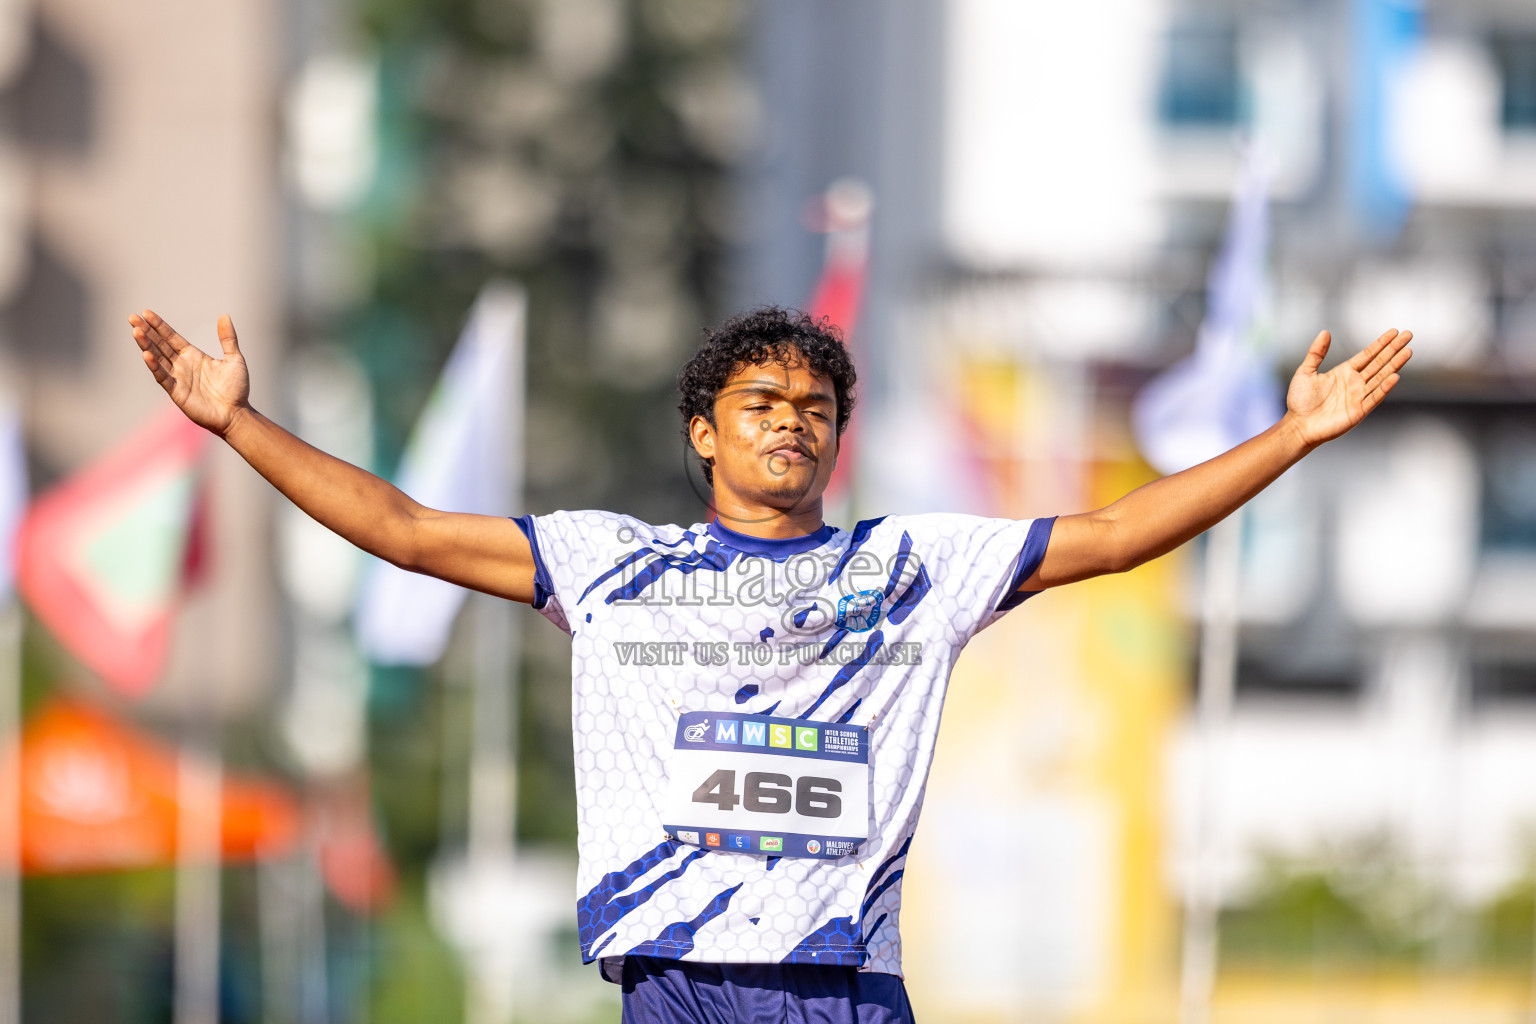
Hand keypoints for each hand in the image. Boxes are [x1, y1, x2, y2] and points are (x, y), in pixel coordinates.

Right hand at [128, 310, 249, 436]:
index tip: (146, 312)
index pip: (171, 337)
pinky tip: (146, 354)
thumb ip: (228, 339)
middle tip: (132, 317)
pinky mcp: (177, 392)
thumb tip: (225, 316)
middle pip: (160, 345)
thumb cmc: (236, 389)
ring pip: (157, 358)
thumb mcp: (234, 359)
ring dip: (146, 345)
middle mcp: (182, 365)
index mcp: (193, 355)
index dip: (159, 326)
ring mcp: (178, 378)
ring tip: (136, 331)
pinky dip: (155, 366)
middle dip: (146, 331)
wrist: (236, 414)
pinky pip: (163, 377)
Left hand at [1285, 328, 1412, 448]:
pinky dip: (1384, 387)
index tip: (1395, 332)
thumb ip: (1316, 353)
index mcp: (1344, 372)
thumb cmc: (1300, 401)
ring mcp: (1359, 396)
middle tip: (1408, 335)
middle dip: (1393, 349)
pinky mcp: (1359, 411)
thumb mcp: (1306, 372)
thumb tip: (1325, 332)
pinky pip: (1374, 397)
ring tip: (1407, 351)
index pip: (1368, 355)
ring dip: (1394, 365)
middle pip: (1379, 363)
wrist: (1298, 426)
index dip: (1381, 343)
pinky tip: (1395, 376)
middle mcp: (1355, 382)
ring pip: (1381, 377)